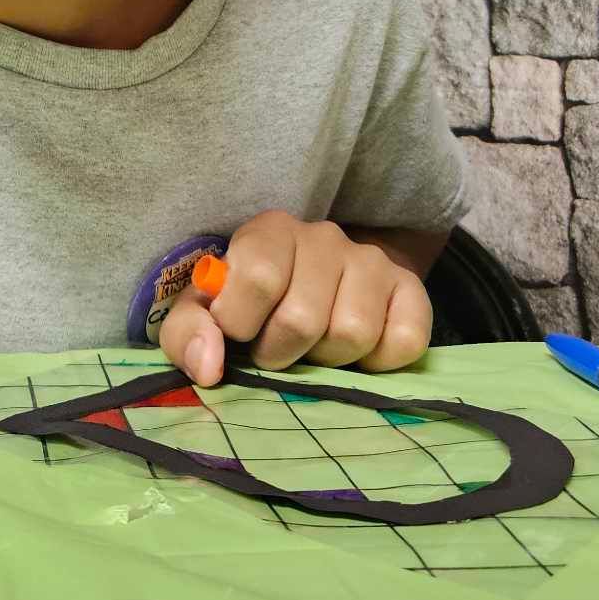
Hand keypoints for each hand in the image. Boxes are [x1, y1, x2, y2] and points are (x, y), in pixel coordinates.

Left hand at [158, 212, 433, 388]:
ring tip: (315, 349)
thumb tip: (209, 366)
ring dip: (327, 359)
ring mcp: (371, 261)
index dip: (242, 322)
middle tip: (275, 351)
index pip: (259, 276)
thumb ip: (188, 333)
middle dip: (281, 352)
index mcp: (270, 232)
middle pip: (304, 317)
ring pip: (353, 332)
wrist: (316, 287)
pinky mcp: (410, 290)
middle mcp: (324, 237)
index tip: (237, 334)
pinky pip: (405, 340)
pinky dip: (379, 363)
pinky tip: (358, 355)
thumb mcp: (204, 313)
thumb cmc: (251, 304)